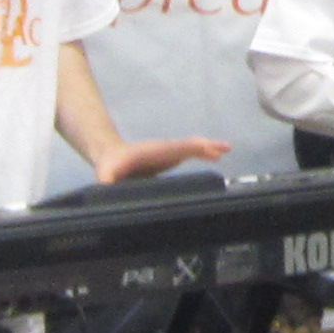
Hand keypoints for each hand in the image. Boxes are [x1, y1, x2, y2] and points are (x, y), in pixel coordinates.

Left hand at [93, 134, 231, 184]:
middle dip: (206, 146)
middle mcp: (165, 149)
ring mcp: (170, 152)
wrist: (111, 157)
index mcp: (153, 152)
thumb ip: (107, 181)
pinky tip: (217, 157)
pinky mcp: (173, 157)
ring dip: (210, 148)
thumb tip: (107, 187)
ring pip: (194, 146)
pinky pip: (193, 152)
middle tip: (223, 150)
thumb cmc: (111, 166)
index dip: (191, 148)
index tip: (205, 148)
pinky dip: (206, 153)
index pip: (175, 148)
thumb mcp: (107, 175)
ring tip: (226, 149)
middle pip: (189, 145)